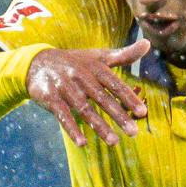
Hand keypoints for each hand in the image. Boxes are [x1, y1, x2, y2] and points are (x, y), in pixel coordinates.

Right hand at [27, 39, 150, 146]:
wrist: (37, 62)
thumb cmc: (75, 62)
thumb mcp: (98, 57)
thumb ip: (123, 55)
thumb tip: (148, 43)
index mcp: (95, 67)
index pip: (115, 84)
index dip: (129, 97)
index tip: (142, 112)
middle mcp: (81, 76)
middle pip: (102, 98)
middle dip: (118, 115)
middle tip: (133, 132)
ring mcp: (64, 87)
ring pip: (84, 108)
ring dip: (99, 126)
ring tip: (114, 142)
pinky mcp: (50, 97)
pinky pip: (62, 115)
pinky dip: (72, 128)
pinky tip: (82, 143)